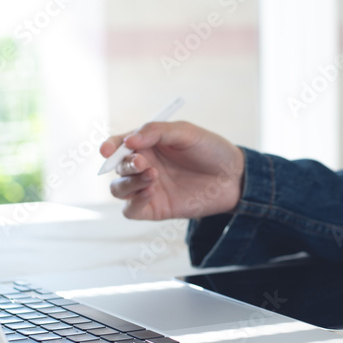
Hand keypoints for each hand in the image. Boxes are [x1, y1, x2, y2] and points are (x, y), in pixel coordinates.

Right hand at [100, 121, 244, 220]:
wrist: (234, 177)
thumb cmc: (211, 150)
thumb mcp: (186, 132)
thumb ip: (156, 132)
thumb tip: (129, 141)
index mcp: (147, 145)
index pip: (118, 145)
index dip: (109, 147)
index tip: (107, 150)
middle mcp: (144, 166)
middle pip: (117, 168)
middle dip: (125, 165)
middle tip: (144, 163)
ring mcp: (148, 188)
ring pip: (118, 190)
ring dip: (128, 183)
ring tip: (153, 176)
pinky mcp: (155, 209)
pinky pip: (131, 210)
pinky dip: (133, 203)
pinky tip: (150, 192)